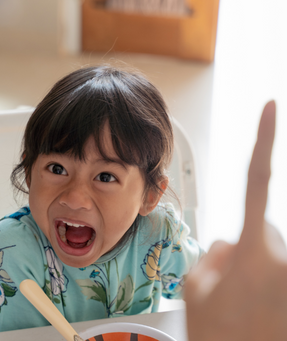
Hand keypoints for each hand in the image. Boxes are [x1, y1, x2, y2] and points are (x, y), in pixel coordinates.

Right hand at [184, 101, 286, 340]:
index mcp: (252, 251)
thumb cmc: (220, 337)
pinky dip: (271, 287)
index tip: (270, 108)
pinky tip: (263, 312)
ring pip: (274, 254)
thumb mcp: (194, 291)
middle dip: (247, 248)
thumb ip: (211, 256)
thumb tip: (229, 245)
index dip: (264, 140)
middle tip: (232, 288)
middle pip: (263, 230)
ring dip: (261, 271)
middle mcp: (284, 259)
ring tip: (247, 307)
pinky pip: (280, 272)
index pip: (256, 180)